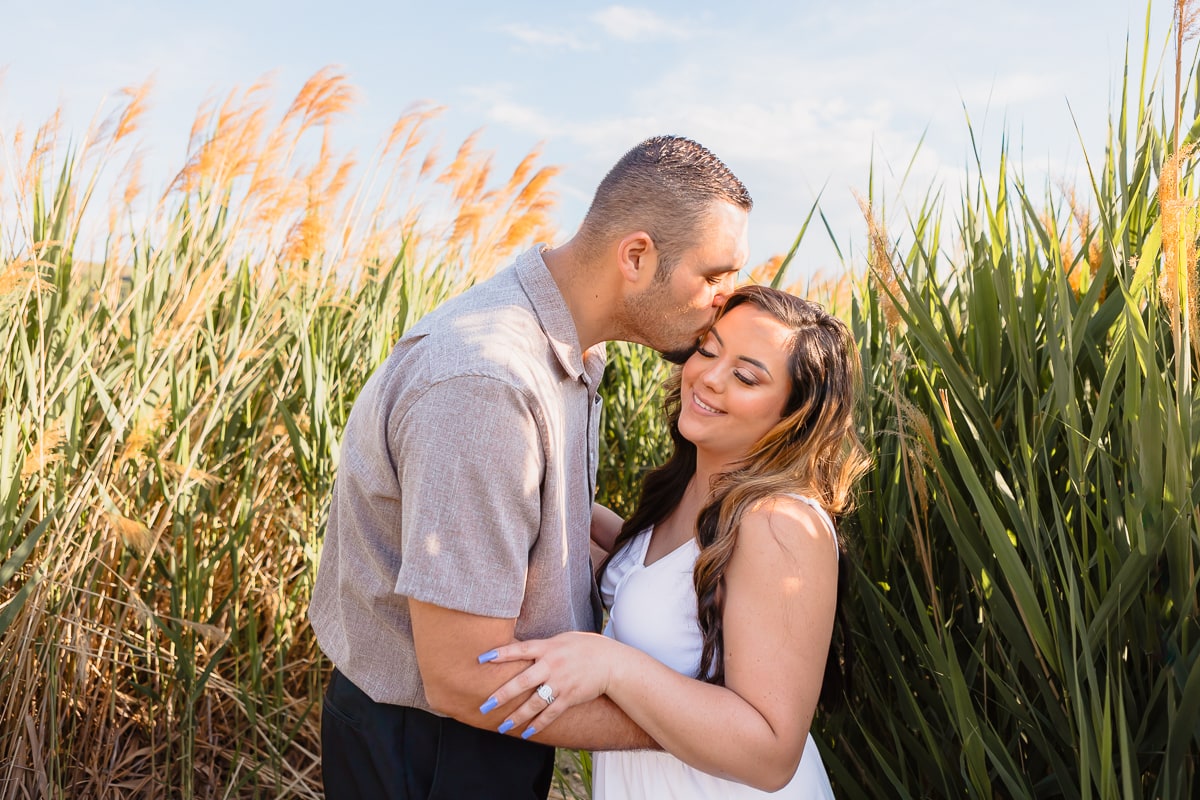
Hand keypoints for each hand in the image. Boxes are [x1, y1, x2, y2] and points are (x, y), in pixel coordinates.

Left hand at [477, 632, 618, 739]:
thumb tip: (520, 651)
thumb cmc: (584, 648)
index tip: (482, 659)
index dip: (501, 654)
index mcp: (548, 647)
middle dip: (502, 695)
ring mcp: (561, 683)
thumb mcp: (562, 639)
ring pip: (535, 703)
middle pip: (522, 681)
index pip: (520, 650)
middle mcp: (552, 665)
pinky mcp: (569, 698)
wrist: (611, 663)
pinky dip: (538, 724)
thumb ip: (541, 646)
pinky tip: (526, 733)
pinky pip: (551, 714)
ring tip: (502, 726)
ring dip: (517, 716)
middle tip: (484, 705)